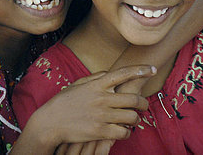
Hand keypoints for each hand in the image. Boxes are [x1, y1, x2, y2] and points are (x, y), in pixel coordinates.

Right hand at [13, 65, 155, 153]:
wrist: (50, 123)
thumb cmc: (64, 102)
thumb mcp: (78, 84)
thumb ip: (96, 77)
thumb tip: (111, 73)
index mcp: (97, 84)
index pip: (123, 73)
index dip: (141, 70)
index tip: (153, 69)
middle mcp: (102, 98)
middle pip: (134, 99)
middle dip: (143, 103)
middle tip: (144, 106)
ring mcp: (102, 115)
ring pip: (132, 117)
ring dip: (136, 119)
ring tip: (134, 120)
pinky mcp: (100, 131)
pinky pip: (123, 132)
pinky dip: (127, 133)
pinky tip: (124, 131)